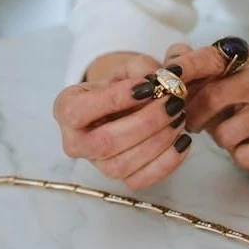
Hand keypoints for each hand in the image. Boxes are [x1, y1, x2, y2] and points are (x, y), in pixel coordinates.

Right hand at [53, 53, 191, 188]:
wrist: (129, 106)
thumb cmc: (125, 85)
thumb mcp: (128, 68)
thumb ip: (142, 69)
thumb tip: (163, 81)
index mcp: (66, 109)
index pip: (80, 111)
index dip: (116, 99)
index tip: (150, 86)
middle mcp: (75, 143)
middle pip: (105, 142)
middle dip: (146, 123)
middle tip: (173, 103)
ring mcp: (97, 165)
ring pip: (122, 164)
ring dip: (158, 141)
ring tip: (180, 117)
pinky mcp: (120, 179)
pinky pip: (140, 180)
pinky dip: (167, 162)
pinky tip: (182, 140)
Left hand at [163, 43, 248, 170]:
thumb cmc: (245, 101)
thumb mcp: (219, 80)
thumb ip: (191, 70)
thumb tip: (165, 68)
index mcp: (247, 55)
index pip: (207, 58)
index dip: (181, 71)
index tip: (161, 82)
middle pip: (211, 98)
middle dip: (193, 117)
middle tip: (191, 123)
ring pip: (225, 132)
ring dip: (220, 138)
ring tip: (232, 131)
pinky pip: (243, 154)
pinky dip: (239, 155)